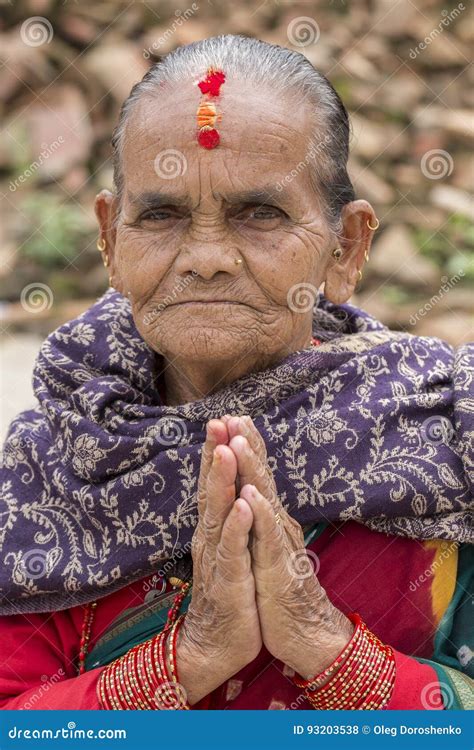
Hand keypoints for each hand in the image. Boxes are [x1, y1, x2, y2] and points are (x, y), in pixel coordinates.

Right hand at [176, 419, 261, 703]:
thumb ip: (226, 517)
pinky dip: (236, 527)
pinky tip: (241, 505)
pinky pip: (232, 551)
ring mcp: (217, 558)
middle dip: (214, 454)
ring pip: (218, 513)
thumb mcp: (228, 549)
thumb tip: (232, 485)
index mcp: (214, 528)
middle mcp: (210, 537)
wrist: (216, 645)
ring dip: (221, 481)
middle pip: (211, 489)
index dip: (217, 451)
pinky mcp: (229, 582)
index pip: (214, 483)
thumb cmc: (228, 593)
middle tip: (216, 420)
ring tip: (224, 451)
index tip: (223, 417)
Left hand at [226, 415, 353, 679]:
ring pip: (265, 499)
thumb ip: (260, 517)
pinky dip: (261, 515)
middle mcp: (277, 524)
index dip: (244, 447)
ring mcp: (279, 544)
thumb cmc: (279, 589)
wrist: (303, 633)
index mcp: (269, 520)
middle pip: (261, 478)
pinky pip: (269, 538)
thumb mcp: (264, 546)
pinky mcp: (280, 568)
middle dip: (247, 446)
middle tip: (235, 416)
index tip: (230, 417)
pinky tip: (253, 496)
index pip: (256, 476)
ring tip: (238, 443)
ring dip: (252, 470)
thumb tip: (250, 489)